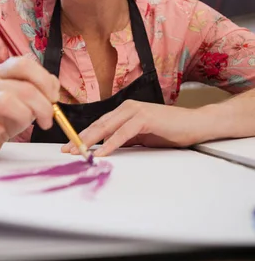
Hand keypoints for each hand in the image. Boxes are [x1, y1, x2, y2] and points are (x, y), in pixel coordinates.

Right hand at [0, 57, 59, 158]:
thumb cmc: (5, 115)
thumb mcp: (25, 97)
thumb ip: (41, 86)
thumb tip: (54, 85)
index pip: (23, 64)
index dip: (44, 80)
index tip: (54, 97)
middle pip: (23, 87)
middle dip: (43, 105)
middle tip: (48, 119)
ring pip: (6, 101)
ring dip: (26, 115)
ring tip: (29, 125)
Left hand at [61, 100, 211, 156]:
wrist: (195, 124)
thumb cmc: (170, 130)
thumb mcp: (141, 136)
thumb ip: (124, 139)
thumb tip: (106, 148)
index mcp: (124, 111)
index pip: (99, 124)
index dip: (82, 136)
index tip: (70, 146)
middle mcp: (127, 108)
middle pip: (98, 125)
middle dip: (80, 138)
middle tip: (66, 150)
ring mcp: (135, 111)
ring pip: (106, 127)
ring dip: (90, 140)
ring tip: (77, 152)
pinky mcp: (145, 118)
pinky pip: (123, 133)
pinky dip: (110, 143)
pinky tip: (101, 152)